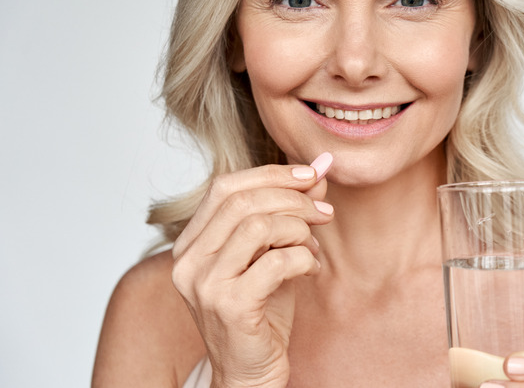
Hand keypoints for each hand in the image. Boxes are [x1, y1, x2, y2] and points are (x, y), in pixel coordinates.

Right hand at [171, 153, 333, 387]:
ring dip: (299, 229)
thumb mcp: (274, 253)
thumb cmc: (261, 313)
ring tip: (314, 247)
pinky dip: (304, 258)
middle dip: (292, 199)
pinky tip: (311, 270)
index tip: (312, 175)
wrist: (250, 373)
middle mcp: (188, 261)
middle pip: (241, 201)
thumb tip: (320, 168)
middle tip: (324, 212)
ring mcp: (205, 284)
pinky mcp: (229, 306)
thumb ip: (289, 211)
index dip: (271, 174)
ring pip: (258, 226)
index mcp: (191, 243)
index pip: (224, 187)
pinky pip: (276, 262)